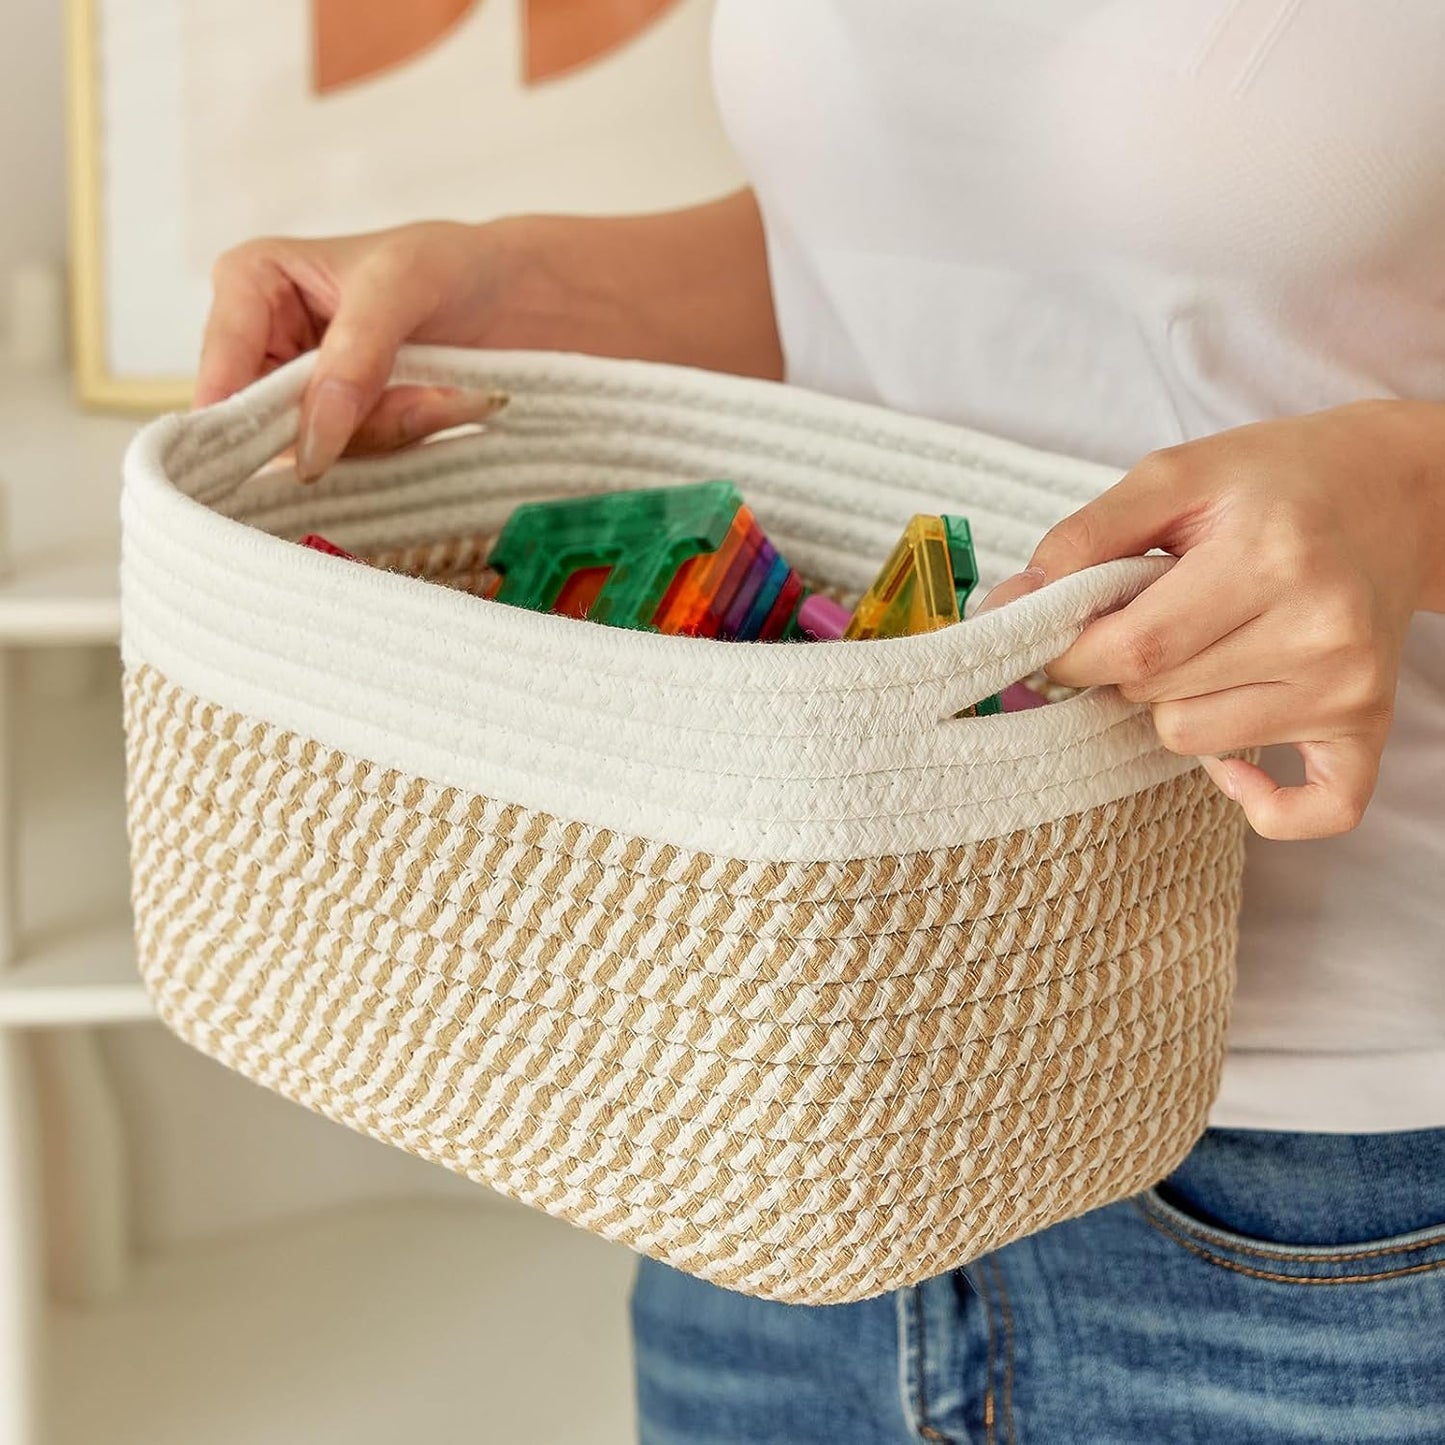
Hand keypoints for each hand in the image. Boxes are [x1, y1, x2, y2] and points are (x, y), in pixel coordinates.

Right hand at [196, 221, 522, 479]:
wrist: (520, 295)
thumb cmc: (452, 265)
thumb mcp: (399, 289)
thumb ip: (352, 361)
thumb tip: (309, 445)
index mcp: (251, 284)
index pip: (221, 367)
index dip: (243, 420)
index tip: (298, 455)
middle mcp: (267, 344)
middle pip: (267, 424)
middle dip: (346, 425)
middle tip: (418, 401)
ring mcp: (307, 392)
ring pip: (318, 450)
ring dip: (389, 429)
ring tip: (438, 390)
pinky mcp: (350, 426)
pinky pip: (361, 459)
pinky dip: (407, 438)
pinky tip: (441, 403)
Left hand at [988, 403, 1444, 839]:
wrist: (1394, 492)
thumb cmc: (1272, 482)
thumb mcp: (1174, 477)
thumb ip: (1083, 538)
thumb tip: (1009, 606)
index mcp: (1269, 557)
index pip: (1136, 648)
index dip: (1072, 655)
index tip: (1054, 641)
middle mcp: (1319, 629)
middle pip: (1157, 696)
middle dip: (1125, 666)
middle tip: (1156, 617)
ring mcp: (1349, 686)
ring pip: (1194, 741)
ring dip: (1173, 704)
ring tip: (1206, 646)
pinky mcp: (1369, 724)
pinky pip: (1313, 810)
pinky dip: (1261, 799)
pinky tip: (1237, 758)